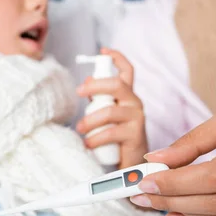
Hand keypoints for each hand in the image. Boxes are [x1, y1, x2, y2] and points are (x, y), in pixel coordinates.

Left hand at [76, 48, 147, 168]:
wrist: (132, 164)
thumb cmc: (117, 137)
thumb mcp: (106, 114)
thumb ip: (99, 98)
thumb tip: (87, 80)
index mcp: (127, 96)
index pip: (127, 71)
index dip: (117, 57)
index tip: (103, 50)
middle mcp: (134, 103)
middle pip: (117, 85)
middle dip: (95, 86)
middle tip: (78, 92)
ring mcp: (137, 118)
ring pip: (110, 111)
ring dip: (90, 120)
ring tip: (80, 130)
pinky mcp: (135, 135)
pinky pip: (111, 132)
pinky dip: (95, 138)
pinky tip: (88, 144)